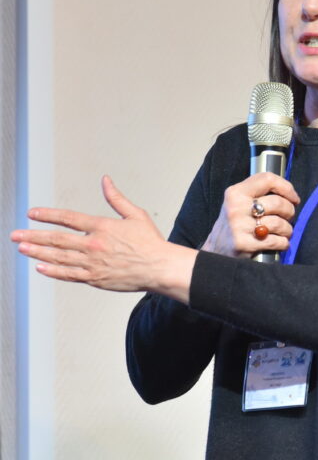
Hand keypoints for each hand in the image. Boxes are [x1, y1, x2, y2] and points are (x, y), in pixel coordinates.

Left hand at [10, 175, 195, 298]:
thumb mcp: (135, 215)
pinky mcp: (96, 279)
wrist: (160, 268)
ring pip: (59, 257)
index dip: (47, 215)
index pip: (68, 218)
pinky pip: (69, 275)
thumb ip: (116, 198)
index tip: (32, 213)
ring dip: (38, 252)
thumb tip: (105, 181)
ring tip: (22, 248)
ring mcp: (93, 264)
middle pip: (57, 239)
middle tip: (16, 235)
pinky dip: (53, 271)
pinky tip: (41, 267)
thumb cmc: (150, 243)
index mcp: (102, 227)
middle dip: (33, 236)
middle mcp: (94, 245)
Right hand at [203, 172, 299, 256]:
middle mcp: (236, 207)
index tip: (294, 198)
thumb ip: (258, 193)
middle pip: (277, 203)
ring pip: (279, 223)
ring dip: (287, 230)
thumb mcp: (238, 202)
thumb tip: (288, 192)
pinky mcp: (244, 244)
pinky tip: (280, 243)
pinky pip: (276, 241)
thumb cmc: (234, 224)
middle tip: (289, 217)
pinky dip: (283, 243)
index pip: (267, 179)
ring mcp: (239, 226)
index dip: (286, 188)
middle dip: (289, 211)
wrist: (215, 251)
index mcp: (236, 192)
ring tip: (284, 232)